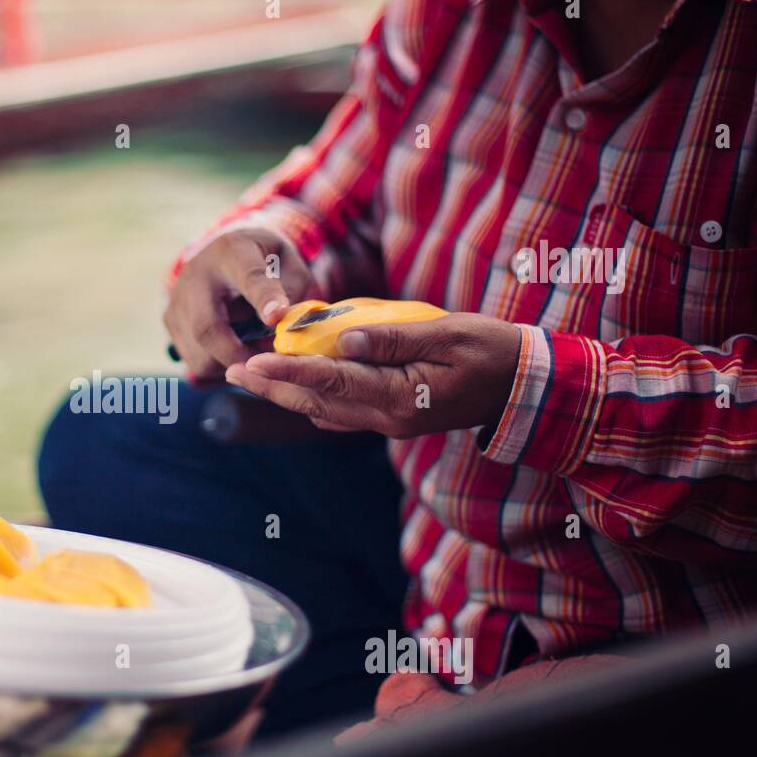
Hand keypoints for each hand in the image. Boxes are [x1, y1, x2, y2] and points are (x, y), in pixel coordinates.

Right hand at [164, 227, 323, 380]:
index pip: (248, 277)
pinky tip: (236, 353)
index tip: (276, 318)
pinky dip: (218, 366)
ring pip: (198, 352)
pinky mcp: (170, 320)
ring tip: (253, 354)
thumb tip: (284, 326)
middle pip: (207, 327)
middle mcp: (196, 274)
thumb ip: (292, 289)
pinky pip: (194, 359)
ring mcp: (177, 299)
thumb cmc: (264, 260)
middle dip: (238, 355)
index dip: (263, 299)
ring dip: (229, 364)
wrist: (225, 251)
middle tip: (266, 367)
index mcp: (233, 252)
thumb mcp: (287, 262)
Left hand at [224, 313, 521, 438]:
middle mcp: (387, 418)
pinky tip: (295, 387)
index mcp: (400, 398)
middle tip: (233, 370)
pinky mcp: (392, 417)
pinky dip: (313, 398)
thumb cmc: (491, 351)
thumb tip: (342, 337)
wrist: (522, 386)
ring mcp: (389, 422)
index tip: (255, 360)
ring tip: (252, 376)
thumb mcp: (446, 334)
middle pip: (317, 401)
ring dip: (286, 393)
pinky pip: (342, 412)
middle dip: (273, 385)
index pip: (332, 381)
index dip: (289, 369)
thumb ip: (392, 338)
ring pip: (325, 410)